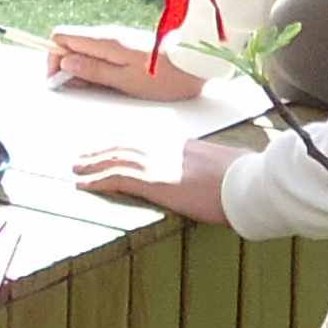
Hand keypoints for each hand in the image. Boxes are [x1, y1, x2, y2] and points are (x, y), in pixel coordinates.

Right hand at [49, 21, 205, 100]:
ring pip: (87, 50)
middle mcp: (108, 35)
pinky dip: (100, 68)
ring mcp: (119, 39)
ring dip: (85, 69)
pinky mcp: (129, 46)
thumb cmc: (165, 76)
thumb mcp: (126, 81)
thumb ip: (94, 71)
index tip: (59, 81)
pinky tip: (114, 83)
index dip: (53, 57)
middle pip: (72, 43)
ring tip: (100, 89)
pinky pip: (103, 54)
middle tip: (81, 89)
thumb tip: (65, 64)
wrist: (200, 64)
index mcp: (104, 41)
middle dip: (68, 66)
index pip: (60, 36)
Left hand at [74, 134, 244, 224]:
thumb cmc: (248, 176)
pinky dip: (97, 181)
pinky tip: (83, 185)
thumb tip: (217, 172)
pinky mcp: (156, 183)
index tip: (109, 148)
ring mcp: (160, 164)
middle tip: (82, 156)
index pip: (144, 142)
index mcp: (182, 145)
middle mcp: (166, 149)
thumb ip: (213, 165)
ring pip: (115, 161)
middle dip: (101, 152)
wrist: (251, 181)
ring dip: (92, 165)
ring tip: (76, 169)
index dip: (123, 145)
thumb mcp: (227, 164)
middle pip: (125, 147)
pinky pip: (117, 179)